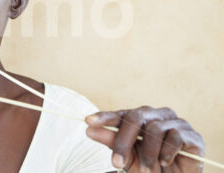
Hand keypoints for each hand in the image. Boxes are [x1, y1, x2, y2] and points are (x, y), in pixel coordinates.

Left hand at [85, 106, 204, 172]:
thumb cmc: (149, 167)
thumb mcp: (127, 157)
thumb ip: (110, 141)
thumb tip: (89, 129)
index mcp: (141, 117)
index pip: (121, 113)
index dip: (104, 117)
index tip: (88, 122)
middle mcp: (158, 115)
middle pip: (135, 118)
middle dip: (123, 141)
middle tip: (116, 163)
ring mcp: (176, 123)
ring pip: (154, 129)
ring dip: (147, 154)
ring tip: (146, 170)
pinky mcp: (192, 135)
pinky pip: (175, 138)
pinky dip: (166, 153)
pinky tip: (165, 162)